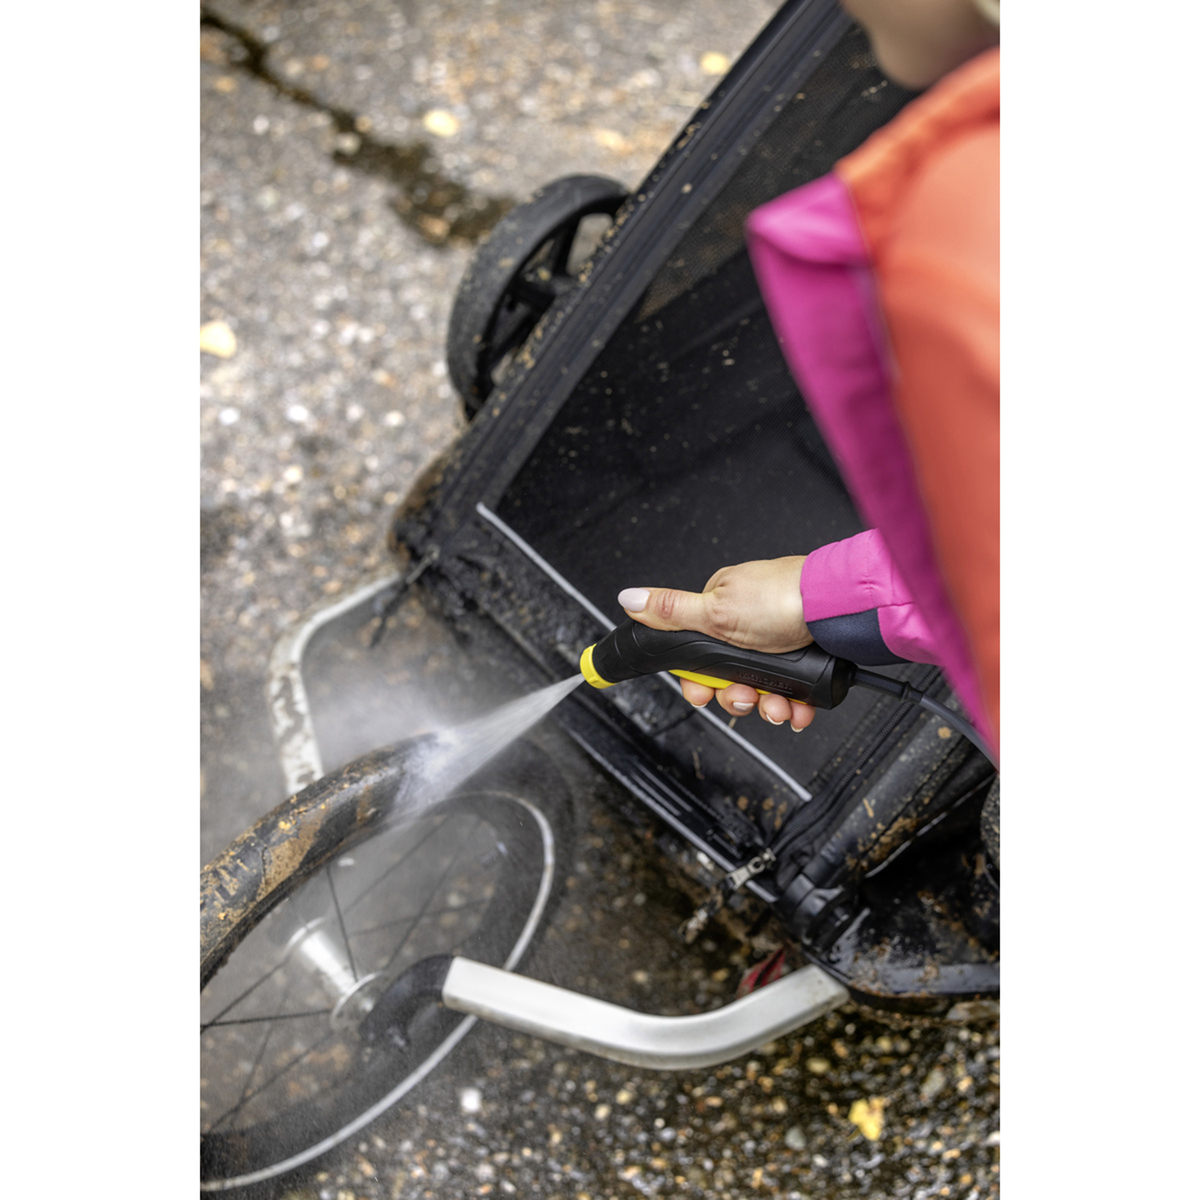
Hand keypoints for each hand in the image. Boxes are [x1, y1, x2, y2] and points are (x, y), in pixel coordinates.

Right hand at [618, 557, 816, 731]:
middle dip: (738, 697)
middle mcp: (749, 624)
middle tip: (748, 697)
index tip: (704, 693)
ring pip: (762, 689)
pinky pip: (792, 690)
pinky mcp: (806, 657)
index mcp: (721, 607)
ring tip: (779, 705)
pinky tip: (798, 707)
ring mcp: (779, 641)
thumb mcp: (716, 610)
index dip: (699, 681)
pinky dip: (794, 704)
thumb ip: (671, 611)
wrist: (841, 610)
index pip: (697, 654)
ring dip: (769, 705)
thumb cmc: (782, 599)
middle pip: (729, 677)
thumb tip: (628, 598)